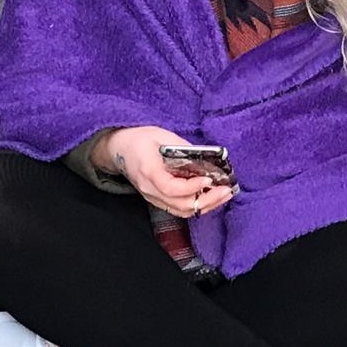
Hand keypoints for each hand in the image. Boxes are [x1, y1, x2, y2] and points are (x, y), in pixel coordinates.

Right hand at [100, 126, 234, 218]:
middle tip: (226, 189)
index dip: (191, 187)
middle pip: (180, 204)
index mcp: (148, 171)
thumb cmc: (139, 140)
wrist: (119, 149)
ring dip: (206, 205)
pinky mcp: (158, 200)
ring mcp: (153, 197)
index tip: (208, 179)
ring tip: (224, 194)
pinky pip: (179, 209)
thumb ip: (184, 149)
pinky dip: (198, 206)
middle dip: (207, 199)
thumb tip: (208, 159)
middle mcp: (150, 189)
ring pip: (182, 211)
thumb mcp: (162, 135)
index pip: (170, 187)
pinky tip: (211, 197)